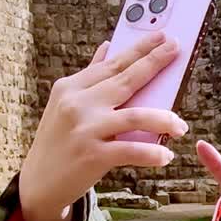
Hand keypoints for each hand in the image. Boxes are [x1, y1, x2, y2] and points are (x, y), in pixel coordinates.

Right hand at [19, 33, 186, 220]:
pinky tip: (165, 156)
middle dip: (154, 62)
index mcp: (71, 87)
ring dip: (164, 119)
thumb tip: (106, 46)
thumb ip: (90, 76)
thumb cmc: (58, 142)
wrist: (39, 183)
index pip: (112, 64)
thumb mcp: (65, 104)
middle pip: (125, 79)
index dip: (140, 49)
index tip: (162, 36)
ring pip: (136, 115)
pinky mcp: (93, 155)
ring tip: (181, 126)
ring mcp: (85, 129)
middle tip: (177, 50)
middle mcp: (77, 104)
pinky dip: (152, 153)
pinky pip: (132, 150)